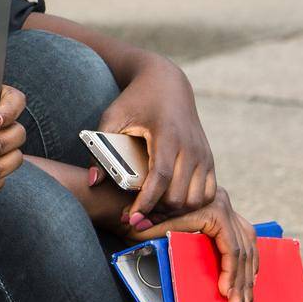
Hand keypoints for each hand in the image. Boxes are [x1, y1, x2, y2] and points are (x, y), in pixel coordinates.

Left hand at [99, 56, 217, 222]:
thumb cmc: (135, 100)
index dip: (146, 202)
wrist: (167, 84)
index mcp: (168, 136)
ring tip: (150, 212)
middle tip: (134, 217)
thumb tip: (93, 181)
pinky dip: (190, 204)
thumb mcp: (112, 117)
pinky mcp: (209, 159)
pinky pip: (207, 193)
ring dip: (174, 211)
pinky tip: (169, 204)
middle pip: (178, 195)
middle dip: (157, 212)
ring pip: (196, 199)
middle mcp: (191, 147)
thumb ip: (100, 149)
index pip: (160, 178)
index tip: (131, 218)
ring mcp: (204, 154)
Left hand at [127, 186, 257, 301]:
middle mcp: (225, 207)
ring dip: (248, 279)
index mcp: (212, 208)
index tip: (225, 293)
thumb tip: (135, 228)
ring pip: (249, 249)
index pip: (230, 247)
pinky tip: (249, 283)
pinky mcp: (225, 217)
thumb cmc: (145, 203)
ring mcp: (228, 211)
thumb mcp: (149, 217)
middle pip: (243, 252)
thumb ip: (148, 226)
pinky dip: (248, 264)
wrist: (146, 182)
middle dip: (242, 284)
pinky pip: (246, 243)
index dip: (230, 272)